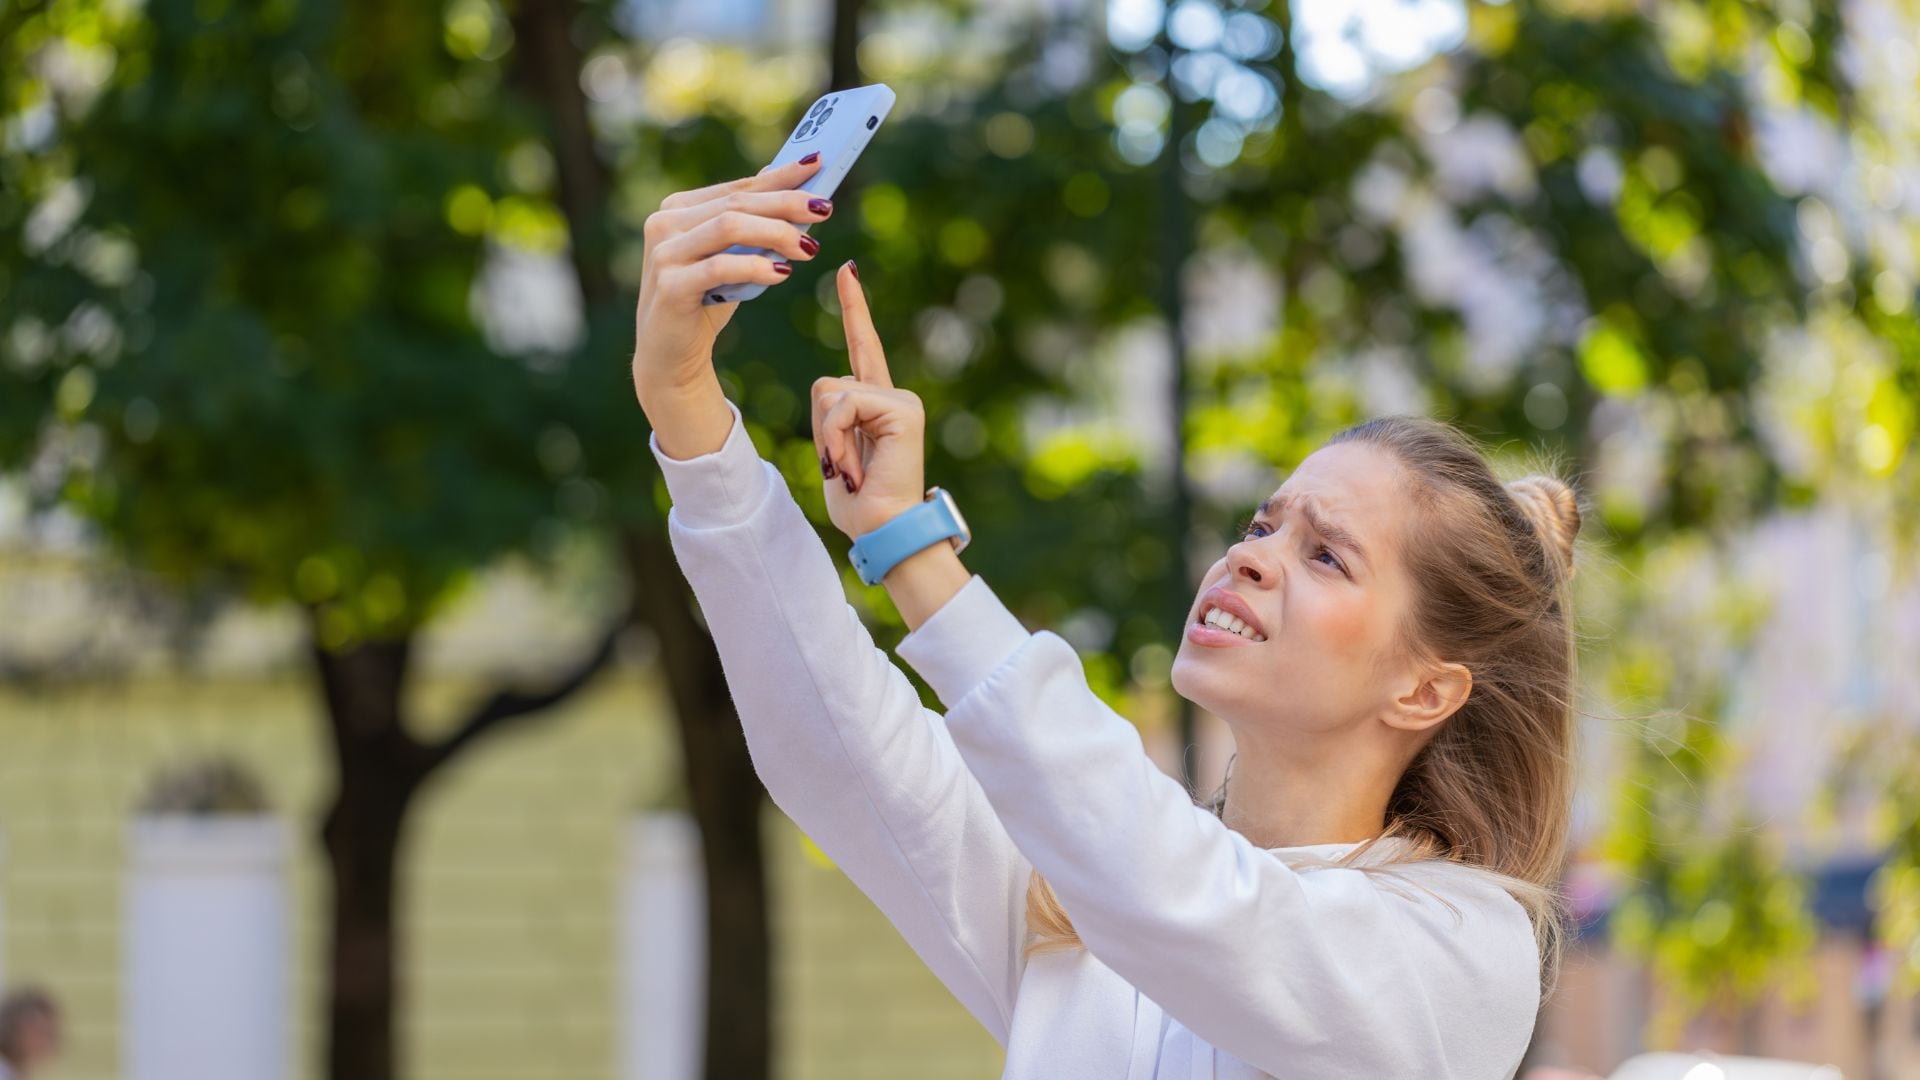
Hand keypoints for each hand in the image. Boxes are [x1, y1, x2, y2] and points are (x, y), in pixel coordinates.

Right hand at [631, 154, 831, 397]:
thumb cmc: (705, 301)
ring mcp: (664, 253)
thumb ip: (750, 221)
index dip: (780, 176)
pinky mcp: (669, 285)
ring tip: (808, 247)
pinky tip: (782, 273)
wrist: (669, 356)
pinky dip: (755, 267)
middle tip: (825, 208)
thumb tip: (782, 177)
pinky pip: (719, 267)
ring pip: (729, 226)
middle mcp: (665, 223)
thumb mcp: (732, 257)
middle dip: (786, 203)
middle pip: (737, 203)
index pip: (739, 187)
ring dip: (775, 233)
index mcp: (679, 208)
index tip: (817, 164)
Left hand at [813, 261, 927, 541]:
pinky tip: (856, 466)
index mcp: (876, 404)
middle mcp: (893, 395)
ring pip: (830, 391)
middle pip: (826, 383)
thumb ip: (830, 417)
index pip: (861, 346)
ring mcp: (901, 400)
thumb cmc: (860, 504)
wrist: (886, 532)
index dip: (854, 308)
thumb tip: (829, 388)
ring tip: (852, 469)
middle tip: (845, 468)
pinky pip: (844, 403)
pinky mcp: (902, 408)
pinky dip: (837, 437)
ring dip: (828, 436)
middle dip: (821, 428)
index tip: (846, 270)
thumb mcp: (835, 452)